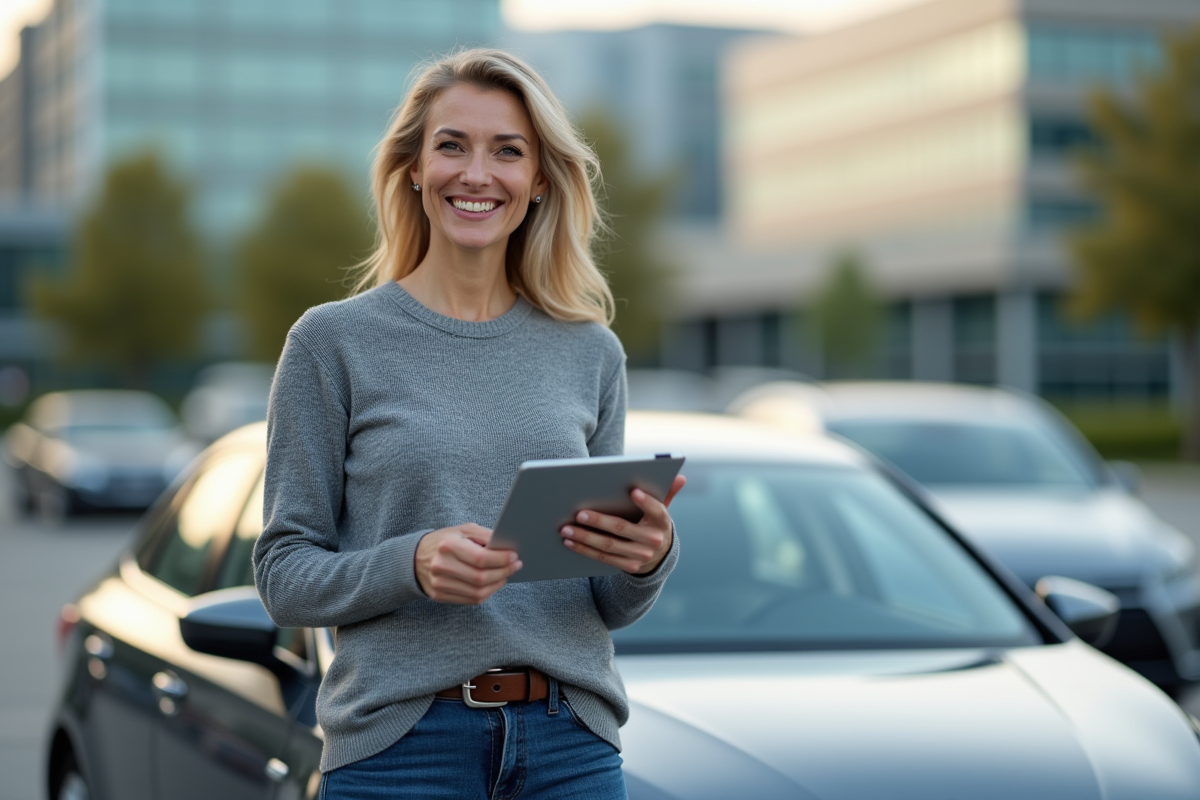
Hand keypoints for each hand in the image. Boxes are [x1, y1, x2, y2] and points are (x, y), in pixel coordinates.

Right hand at [415, 523, 521, 603]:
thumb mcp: (463, 530)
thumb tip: (507, 547)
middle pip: (481, 577)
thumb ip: (485, 536)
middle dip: (503, 572)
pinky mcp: (440, 596)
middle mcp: (441, 566)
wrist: (415, 558)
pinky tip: (494, 583)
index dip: (501, 559)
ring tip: (506, 574)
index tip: (515, 556)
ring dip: (498, 584)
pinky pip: (471, 599)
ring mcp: (439, 584)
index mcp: (448, 545)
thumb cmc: (445, 541)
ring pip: (478, 592)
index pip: (480, 558)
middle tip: (516, 565)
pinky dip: (487, 592)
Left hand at [560, 475, 686, 574]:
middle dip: (599, 521)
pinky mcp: (628, 566)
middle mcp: (653, 540)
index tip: (633, 491)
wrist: (659, 556)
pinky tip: (570, 542)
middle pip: (622, 529)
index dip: (646, 502)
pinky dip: (585, 550)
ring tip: (566, 529)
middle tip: (579, 513)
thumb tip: (680, 477)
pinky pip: (603, 558)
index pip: (657, 510)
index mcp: (662, 521)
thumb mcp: (661, 509)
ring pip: (608, 546)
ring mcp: (640, 556)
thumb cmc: (653, 523)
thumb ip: (667, 492)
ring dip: (585, 538)